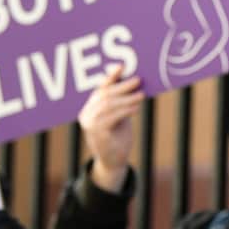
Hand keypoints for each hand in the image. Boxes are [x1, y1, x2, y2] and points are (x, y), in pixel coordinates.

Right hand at [78, 65, 143, 192]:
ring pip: (109, 105)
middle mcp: (87, 114)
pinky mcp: (98, 134)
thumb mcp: (119, 117)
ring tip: (141, 94)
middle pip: (105, 95)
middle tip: (138, 80)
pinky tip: (136, 108)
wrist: (113, 161)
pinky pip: (111, 118)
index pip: (100, 89)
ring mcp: (90, 125)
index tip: (122, 66)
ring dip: (127, 98)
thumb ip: (121, 103)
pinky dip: (125, 111)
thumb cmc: (118, 136)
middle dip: (123, 86)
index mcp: (90, 108)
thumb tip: (135, 83)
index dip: (111, 77)